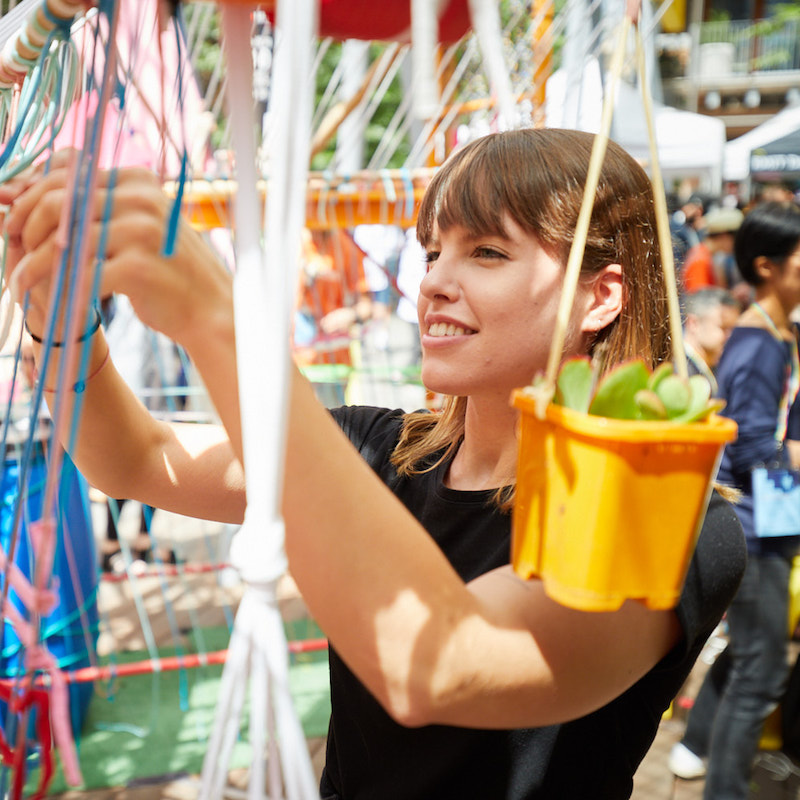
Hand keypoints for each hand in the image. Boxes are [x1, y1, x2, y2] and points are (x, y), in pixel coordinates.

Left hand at [0, 152, 232, 349]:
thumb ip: (98, 206)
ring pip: (64, 241)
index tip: (13, 221)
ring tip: (19, 283)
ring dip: (33, 265)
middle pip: (59, 201)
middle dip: (24, 226)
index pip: (67, 175)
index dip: (30, 196)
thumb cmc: (169, 270)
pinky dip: (59, 289)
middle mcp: (141, 199)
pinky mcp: (138, 267)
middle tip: (12, 249)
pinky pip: (81, 274)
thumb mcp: (138, 226)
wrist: (211, 309)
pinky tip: (51, 303)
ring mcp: (141, 232)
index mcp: (138, 181)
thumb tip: (27, 191)